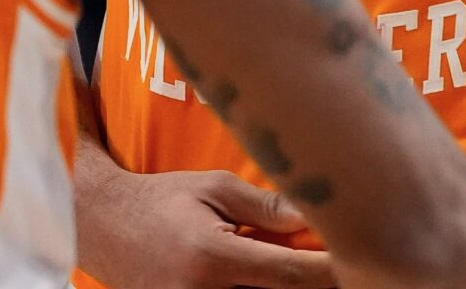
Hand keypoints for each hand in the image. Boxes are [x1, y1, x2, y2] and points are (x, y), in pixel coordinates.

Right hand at [76, 164, 335, 288]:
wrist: (101, 227)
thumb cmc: (162, 200)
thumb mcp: (214, 187)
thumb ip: (266, 206)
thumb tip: (319, 215)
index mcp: (212, 257)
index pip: (290, 273)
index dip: (332, 271)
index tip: (364, 259)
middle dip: (315, 286)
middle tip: (351, 268)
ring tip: (313, 273)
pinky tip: (276, 280)